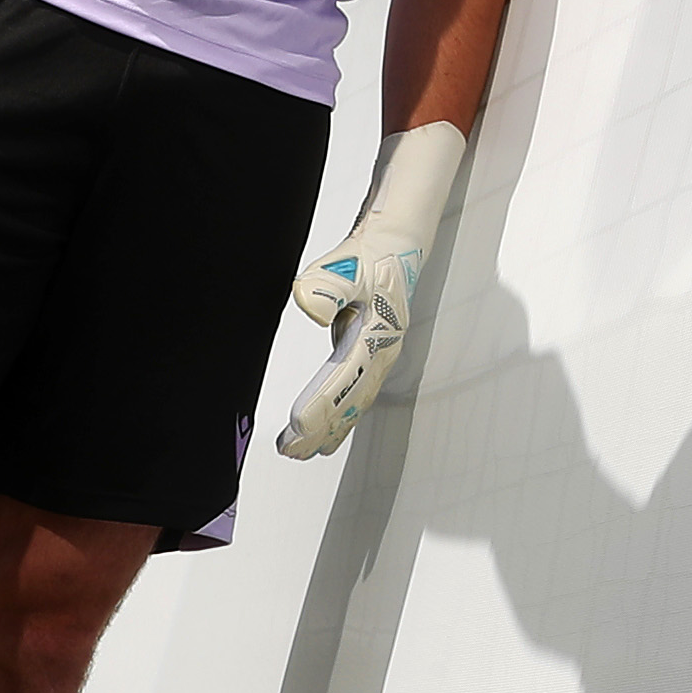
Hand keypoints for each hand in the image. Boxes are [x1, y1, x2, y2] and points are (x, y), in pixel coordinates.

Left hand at [273, 121, 468, 457]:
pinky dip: (338, 410)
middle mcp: (381, 353)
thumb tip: (310, 308)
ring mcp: (377, 353)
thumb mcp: (347, 262)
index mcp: (377, 339)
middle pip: (350, 402)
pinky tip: (326, 422)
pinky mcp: (369, 348)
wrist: (398, 239)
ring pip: (354, 401)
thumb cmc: (375, 252)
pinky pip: (352, 389)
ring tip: (306, 450)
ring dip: (330, 426)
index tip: (295, 430)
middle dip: (322, 429)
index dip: (318, 410)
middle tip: (293, 453)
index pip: (342, 383)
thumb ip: (327, 285)